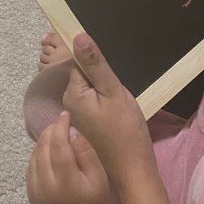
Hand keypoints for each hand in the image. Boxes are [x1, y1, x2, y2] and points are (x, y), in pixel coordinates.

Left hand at [26, 111, 111, 203]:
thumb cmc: (96, 203)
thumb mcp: (99, 177)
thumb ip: (86, 152)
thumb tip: (71, 131)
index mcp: (66, 182)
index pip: (58, 145)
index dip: (60, 126)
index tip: (66, 114)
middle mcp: (46, 186)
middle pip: (44, 147)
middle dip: (51, 130)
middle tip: (62, 122)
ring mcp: (35, 191)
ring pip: (35, 155)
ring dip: (44, 140)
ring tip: (56, 133)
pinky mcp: (30, 194)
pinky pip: (31, 166)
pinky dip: (38, 153)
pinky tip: (49, 149)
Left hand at [62, 33, 156, 190]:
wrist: (133, 167)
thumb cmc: (125, 129)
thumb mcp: (113, 91)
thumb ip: (96, 64)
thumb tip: (78, 36)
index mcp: (73, 93)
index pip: (80, 61)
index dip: (96, 59)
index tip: (110, 65)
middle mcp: (70, 102)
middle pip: (85, 73)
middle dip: (103, 74)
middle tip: (119, 88)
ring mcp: (79, 114)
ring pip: (92, 87)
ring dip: (106, 87)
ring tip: (120, 100)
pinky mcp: (89, 122)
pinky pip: (96, 100)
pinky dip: (107, 99)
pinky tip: (119, 109)